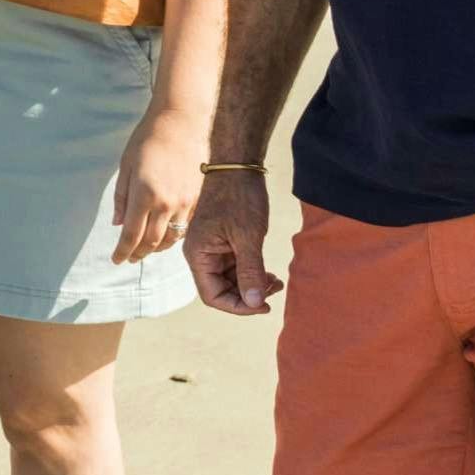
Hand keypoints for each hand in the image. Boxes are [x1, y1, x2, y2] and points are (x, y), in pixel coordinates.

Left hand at [113, 106, 206, 264]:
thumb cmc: (148, 139)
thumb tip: (118, 223)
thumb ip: (122, 197)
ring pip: (171, 237)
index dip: (123, 251)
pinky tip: (164, 234)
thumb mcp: (126, 166)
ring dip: (156, 248)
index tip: (116, 259)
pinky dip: (173, 235)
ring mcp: (185, 203)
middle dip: (139, 253)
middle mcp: (167, 204)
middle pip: (152, 242)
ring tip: (145, 250)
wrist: (182, 123)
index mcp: (144, 195)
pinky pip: (184, 226)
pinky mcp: (197, 199)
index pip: (132, 235)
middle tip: (129, 258)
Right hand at [186, 166, 279, 313]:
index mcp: (198, 255)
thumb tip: (255, 304)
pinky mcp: (223, 243)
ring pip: (231, 281)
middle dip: (249, 296)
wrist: (237, 167)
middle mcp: (201, 255)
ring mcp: (212, 249)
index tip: (264, 306)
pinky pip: (236, 268)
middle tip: (275, 289)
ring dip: (253, 286)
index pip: (213, 296)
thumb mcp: (248, 237)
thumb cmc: (238, 198)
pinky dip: (253, 274)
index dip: (238, 307)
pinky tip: (270, 272)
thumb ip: (250, 271)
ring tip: (276, 280)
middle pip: (221, 291)